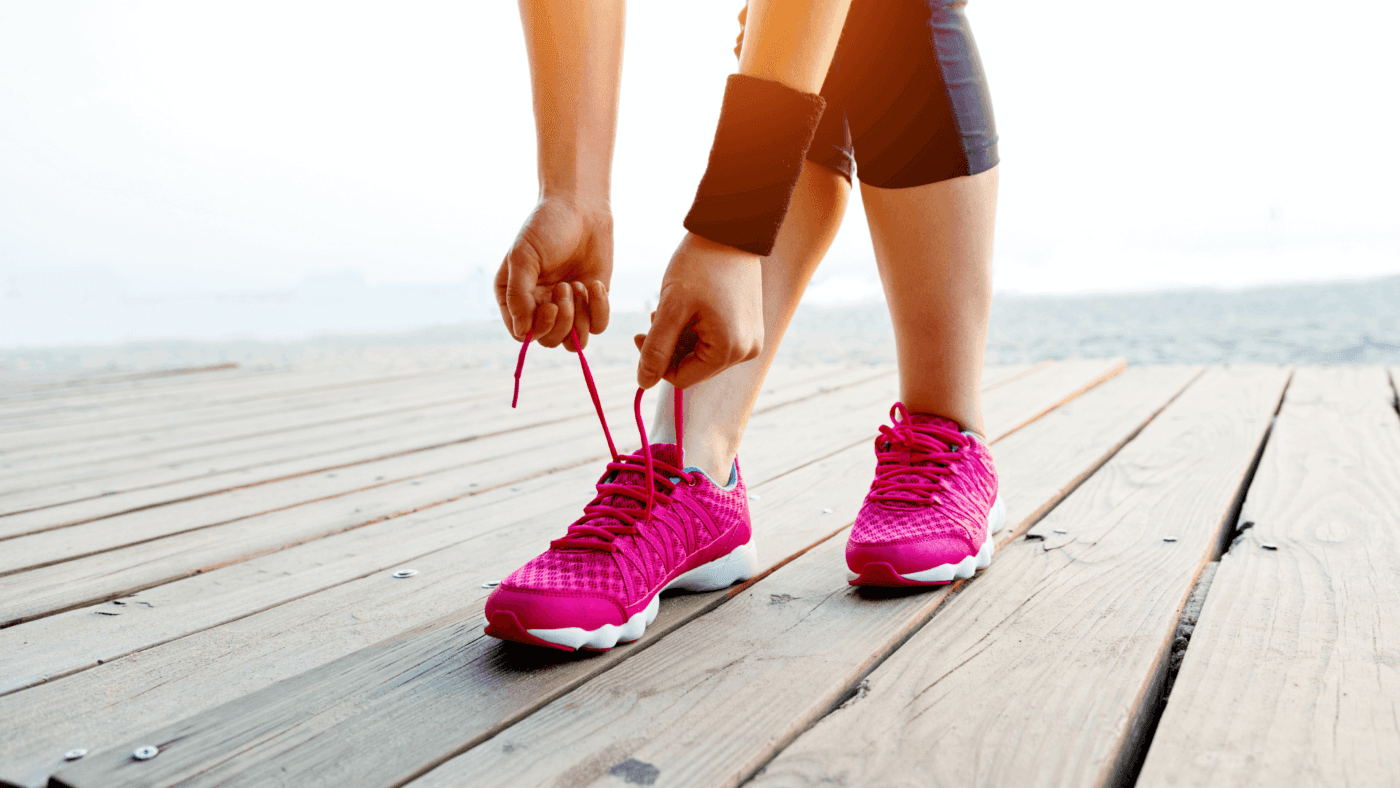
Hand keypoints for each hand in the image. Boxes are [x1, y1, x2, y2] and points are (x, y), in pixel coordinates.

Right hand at [495, 195, 612, 349]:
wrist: (580, 207)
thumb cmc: (546, 227)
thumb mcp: (524, 256)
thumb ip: (518, 295)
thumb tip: (522, 333)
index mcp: (515, 298)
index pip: (522, 334)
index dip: (538, 328)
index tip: (550, 306)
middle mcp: (539, 307)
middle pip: (549, 341)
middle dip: (562, 320)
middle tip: (565, 287)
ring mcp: (567, 307)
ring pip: (574, 341)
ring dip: (579, 319)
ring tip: (578, 286)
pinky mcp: (592, 303)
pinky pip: (598, 326)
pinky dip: (599, 310)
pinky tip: (595, 284)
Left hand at [634, 233, 762, 389]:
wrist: (730, 230)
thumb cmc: (700, 264)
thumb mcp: (671, 308)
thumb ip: (656, 348)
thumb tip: (642, 383)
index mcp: (730, 350)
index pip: (682, 378)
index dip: (655, 362)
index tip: (641, 335)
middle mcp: (746, 351)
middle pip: (693, 366)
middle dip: (670, 346)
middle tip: (655, 316)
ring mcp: (750, 339)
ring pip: (702, 353)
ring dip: (681, 336)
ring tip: (672, 307)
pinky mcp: (749, 326)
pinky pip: (715, 340)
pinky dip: (696, 328)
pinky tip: (689, 306)